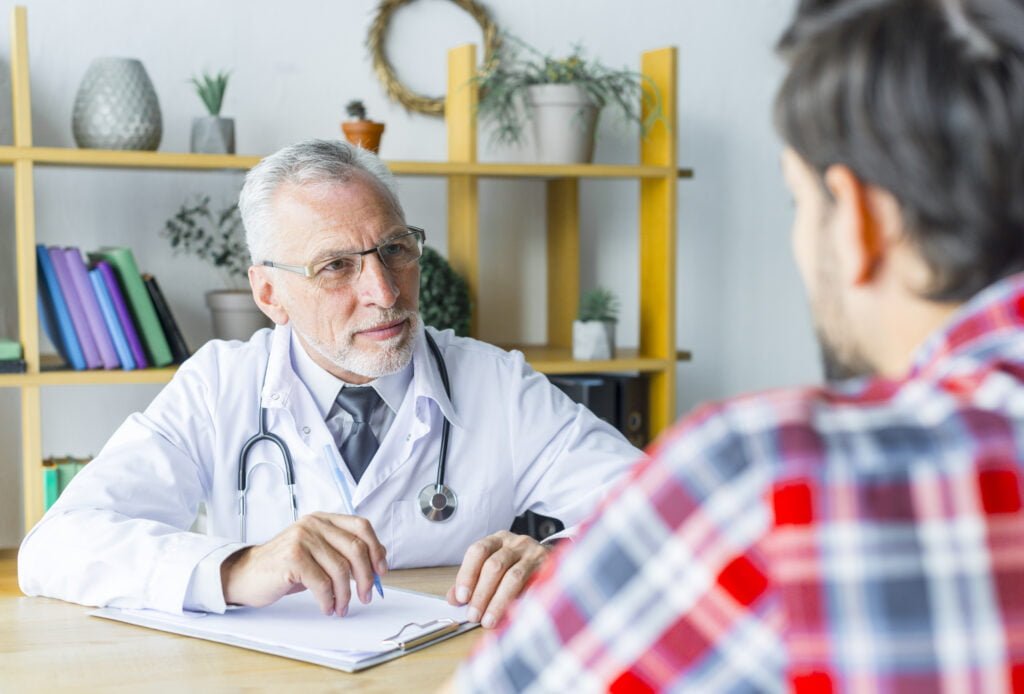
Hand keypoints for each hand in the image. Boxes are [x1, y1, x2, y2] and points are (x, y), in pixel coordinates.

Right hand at [221, 512, 387, 616]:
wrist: (246, 574)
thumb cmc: (285, 567)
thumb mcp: (317, 553)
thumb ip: (343, 552)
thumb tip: (377, 563)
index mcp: (324, 519)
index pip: (361, 526)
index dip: (376, 549)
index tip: (381, 571)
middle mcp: (314, 524)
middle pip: (355, 548)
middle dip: (366, 577)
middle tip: (367, 596)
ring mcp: (302, 538)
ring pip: (340, 569)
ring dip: (346, 594)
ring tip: (342, 607)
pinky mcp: (293, 558)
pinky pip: (322, 583)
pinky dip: (329, 600)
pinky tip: (327, 607)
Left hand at [446, 531, 549, 628]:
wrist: (552, 559)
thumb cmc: (517, 565)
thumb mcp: (493, 566)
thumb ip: (472, 581)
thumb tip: (453, 599)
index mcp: (498, 540)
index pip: (478, 551)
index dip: (467, 574)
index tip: (461, 598)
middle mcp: (516, 543)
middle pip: (494, 565)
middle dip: (481, 593)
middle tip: (473, 615)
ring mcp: (534, 554)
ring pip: (514, 577)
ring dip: (498, 602)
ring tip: (489, 621)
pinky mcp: (550, 569)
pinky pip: (534, 587)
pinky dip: (522, 602)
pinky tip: (514, 615)